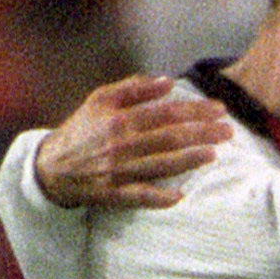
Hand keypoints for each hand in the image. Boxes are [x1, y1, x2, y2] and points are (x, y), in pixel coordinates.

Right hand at [35, 75, 231, 208]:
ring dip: (188, 160)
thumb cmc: (81, 129)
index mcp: (119, 119)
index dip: (194, 111)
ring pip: (159, 165)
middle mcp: (120, 144)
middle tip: (229, 131)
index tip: (219, 110)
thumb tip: (167, 82)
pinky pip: (139, 196)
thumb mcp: (100, 100)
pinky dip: (159, 197)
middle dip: (202, 134)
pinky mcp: (113, 193)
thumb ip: (134, 89)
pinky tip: (180, 196)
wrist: (50, 166)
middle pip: (169, 137)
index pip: (165, 113)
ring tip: (213, 154)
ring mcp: (118, 170)